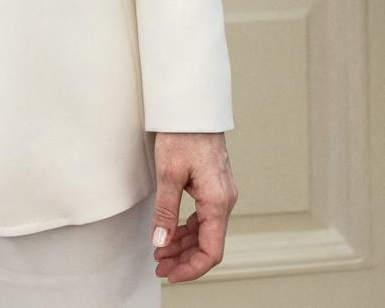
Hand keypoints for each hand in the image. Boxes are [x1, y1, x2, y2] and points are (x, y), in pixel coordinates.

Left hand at [151, 132, 235, 281]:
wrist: (193, 109)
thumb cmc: (183, 135)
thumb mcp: (168, 173)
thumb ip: (166, 211)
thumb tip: (161, 242)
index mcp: (217, 202)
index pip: (211, 250)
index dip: (192, 268)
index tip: (171, 274)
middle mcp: (224, 201)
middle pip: (209, 244)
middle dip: (184, 260)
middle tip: (160, 267)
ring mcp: (220, 195)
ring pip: (206, 232)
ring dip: (184, 246)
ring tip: (160, 253)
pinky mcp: (213, 188)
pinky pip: (204, 218)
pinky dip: (188, 230)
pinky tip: (171, 234)